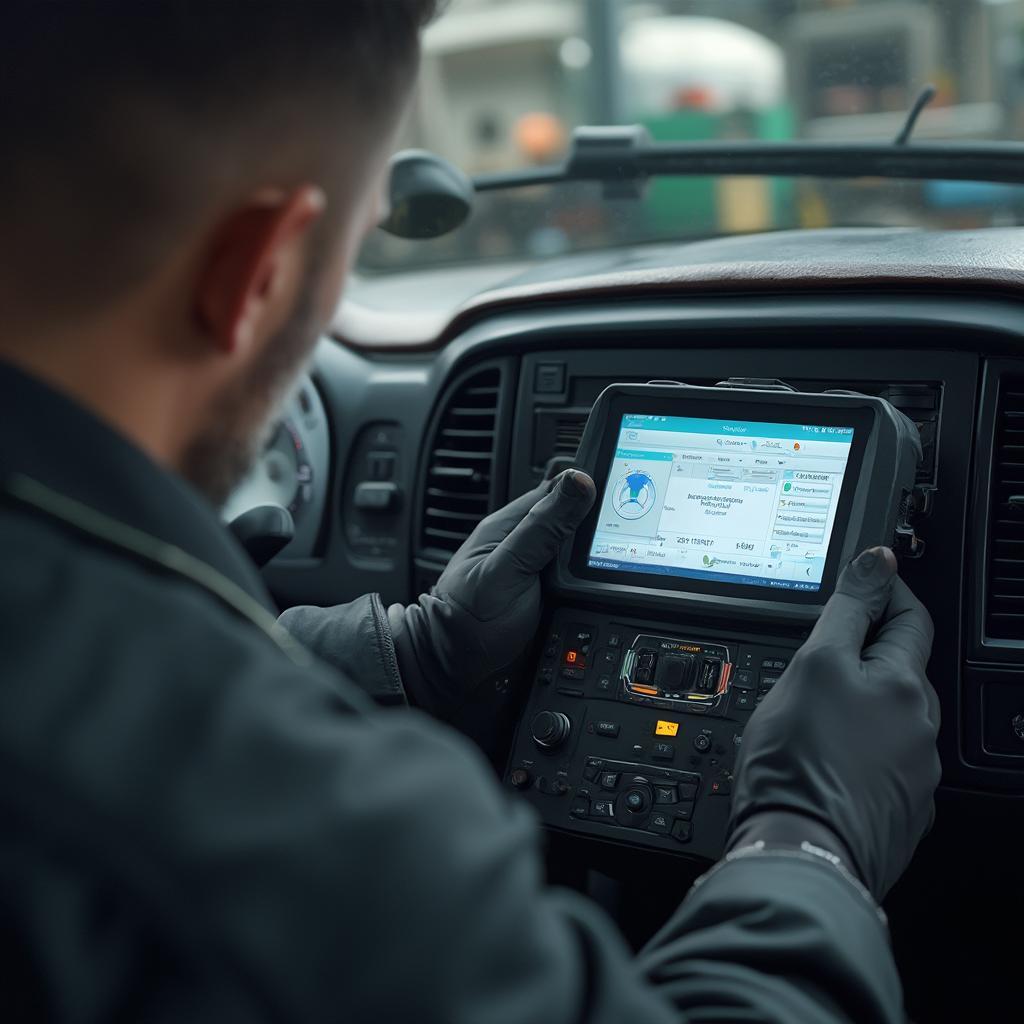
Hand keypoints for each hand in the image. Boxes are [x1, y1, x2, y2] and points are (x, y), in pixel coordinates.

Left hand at [388, 469, 595, 717]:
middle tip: (619, 537)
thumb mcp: (509, 568)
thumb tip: (578, 481)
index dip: (589, 489)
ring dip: (596, 557)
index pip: (558, 490)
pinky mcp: (545, 595)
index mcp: (509, 525)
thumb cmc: (467, 619)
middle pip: (573, 521)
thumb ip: (542, 526)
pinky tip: (601, 584)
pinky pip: (577, 579)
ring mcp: (535, 570)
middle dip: (596, 528)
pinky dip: (591, 581)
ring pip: (578, 552)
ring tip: (613, 560)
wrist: (453, 668)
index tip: (620, 496)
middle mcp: (523, 544)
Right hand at [728, 547, 939, 898]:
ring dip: (860, 708)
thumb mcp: (815, 665)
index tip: (862, 583)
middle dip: (865, 656)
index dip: (884, 592)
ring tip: (811, 718)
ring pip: (888, 721)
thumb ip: (849, 610)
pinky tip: (823, 760)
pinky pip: (880, 764)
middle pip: (899, 672)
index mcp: (906, 688)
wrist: (800, 853)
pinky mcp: (897, 811)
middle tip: (818, 656)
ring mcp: (913, 775)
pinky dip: (857, 752)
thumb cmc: (801, 763)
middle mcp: (922, 730)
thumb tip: (877, 562)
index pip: (910, 618)